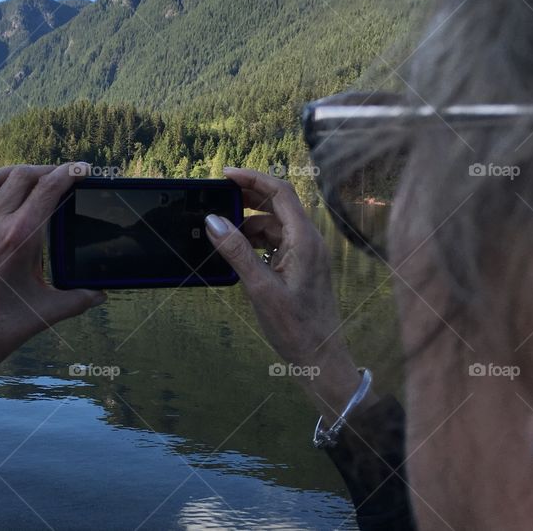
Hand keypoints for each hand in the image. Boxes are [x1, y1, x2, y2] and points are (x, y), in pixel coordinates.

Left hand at [0, 163, 105, 435]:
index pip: (48, 190)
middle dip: (47, 172)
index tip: (83, 169)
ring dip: (16, 173)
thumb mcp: (44, 314)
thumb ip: (77, 300)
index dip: (69, 174)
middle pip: (22, 177)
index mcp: (18, 240)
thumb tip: (100, 294)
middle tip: (63, 177)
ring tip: (32, 178)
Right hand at [205, 167, 375, 418]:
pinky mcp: (299, 266)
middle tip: (216, 196)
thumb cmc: (295, 327)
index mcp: (305, 240)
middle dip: (247, 196)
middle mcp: (308, 241)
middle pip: (277, 203)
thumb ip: (237, 251)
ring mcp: (305, 253)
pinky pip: (275, 241)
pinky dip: (254, 239)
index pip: (280, 193)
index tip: (225, 174)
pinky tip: (235, 249)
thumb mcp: (260, 288)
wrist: (319, 358)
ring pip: (274, 223)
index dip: (253, 178)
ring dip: (247, 221)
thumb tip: (213, 220)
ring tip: (220, 229)